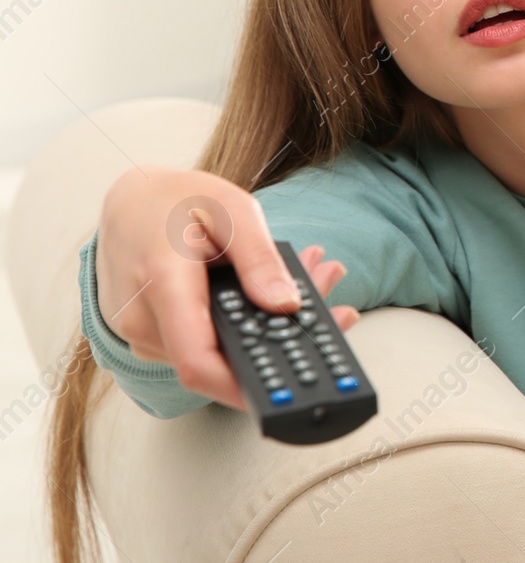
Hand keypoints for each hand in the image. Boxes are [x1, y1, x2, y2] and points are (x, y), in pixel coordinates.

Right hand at [95, 164, 361, 412]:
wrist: (127, 203)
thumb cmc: (173, 199)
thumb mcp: (231, 210)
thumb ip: (259, 259)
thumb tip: (287, 304)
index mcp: (162, 285)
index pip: (199, 363)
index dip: (245, 386)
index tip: (292, 386)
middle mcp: (143, 321)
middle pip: (220, 359)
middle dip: (282, 342)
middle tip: (337, 308)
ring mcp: (143, 334)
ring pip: (216, 352)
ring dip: (268, 327)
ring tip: (316, 279)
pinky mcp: (153, 337)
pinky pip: (204, 342)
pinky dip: (245, 322)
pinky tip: (276, 293)